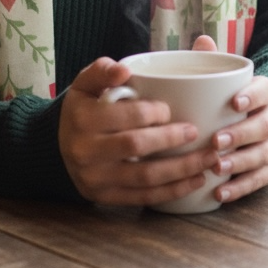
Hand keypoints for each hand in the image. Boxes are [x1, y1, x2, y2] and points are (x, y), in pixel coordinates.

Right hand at [58, 56, 221, 206]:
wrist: (59, 146)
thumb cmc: (83, 108)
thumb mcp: (85, 82)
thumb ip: (102, 69)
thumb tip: (125, 70)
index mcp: (82, 118)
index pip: (126, 117)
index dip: (154, 113)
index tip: (170, 109)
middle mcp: (85, 151)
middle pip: (137, 147)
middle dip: (171, 140)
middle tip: (196, 132)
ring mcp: (94, 178)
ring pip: (145, 177)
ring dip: (182, 169)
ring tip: (209, 159)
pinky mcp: (104, 198)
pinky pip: (143, 198)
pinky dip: (173, 191)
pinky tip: (195, 181)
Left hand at [192, 35, 267, 203]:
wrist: (255, 119)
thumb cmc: (230, 97)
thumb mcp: (223, 78)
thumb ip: (213, 61)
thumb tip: (202, 41)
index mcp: (266, 91)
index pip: (266, 90)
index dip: (253, 96)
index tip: (234, 102)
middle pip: (266, 126)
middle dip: (242, 134)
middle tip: (217, 141)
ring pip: (267, 154)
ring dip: (242, 163)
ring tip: (218, 168)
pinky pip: (263, 179)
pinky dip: (242, 187)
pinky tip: (221, 193)